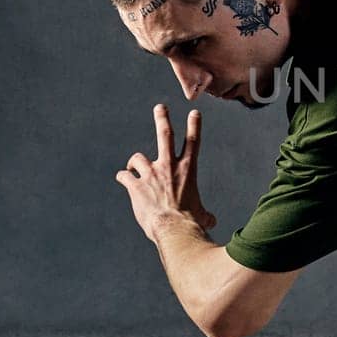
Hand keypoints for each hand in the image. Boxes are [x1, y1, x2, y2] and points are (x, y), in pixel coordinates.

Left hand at [115, 104, 217, 241]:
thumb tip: (212, 222)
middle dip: (162, 118)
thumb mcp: (202, 216)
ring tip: (132, 167)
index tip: (194, 112)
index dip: (194, 125)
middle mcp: (169, 166)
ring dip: (134, 162)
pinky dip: (123, 176)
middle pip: (165, 134)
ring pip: (138, 158)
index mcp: (187, 170)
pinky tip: (123, 179)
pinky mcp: (135, 185)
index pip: (193, 142)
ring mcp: (151, 174)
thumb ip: (206, 216)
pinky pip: (125, 176)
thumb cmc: (190, 222)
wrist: (173, 228)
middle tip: (160, 107)